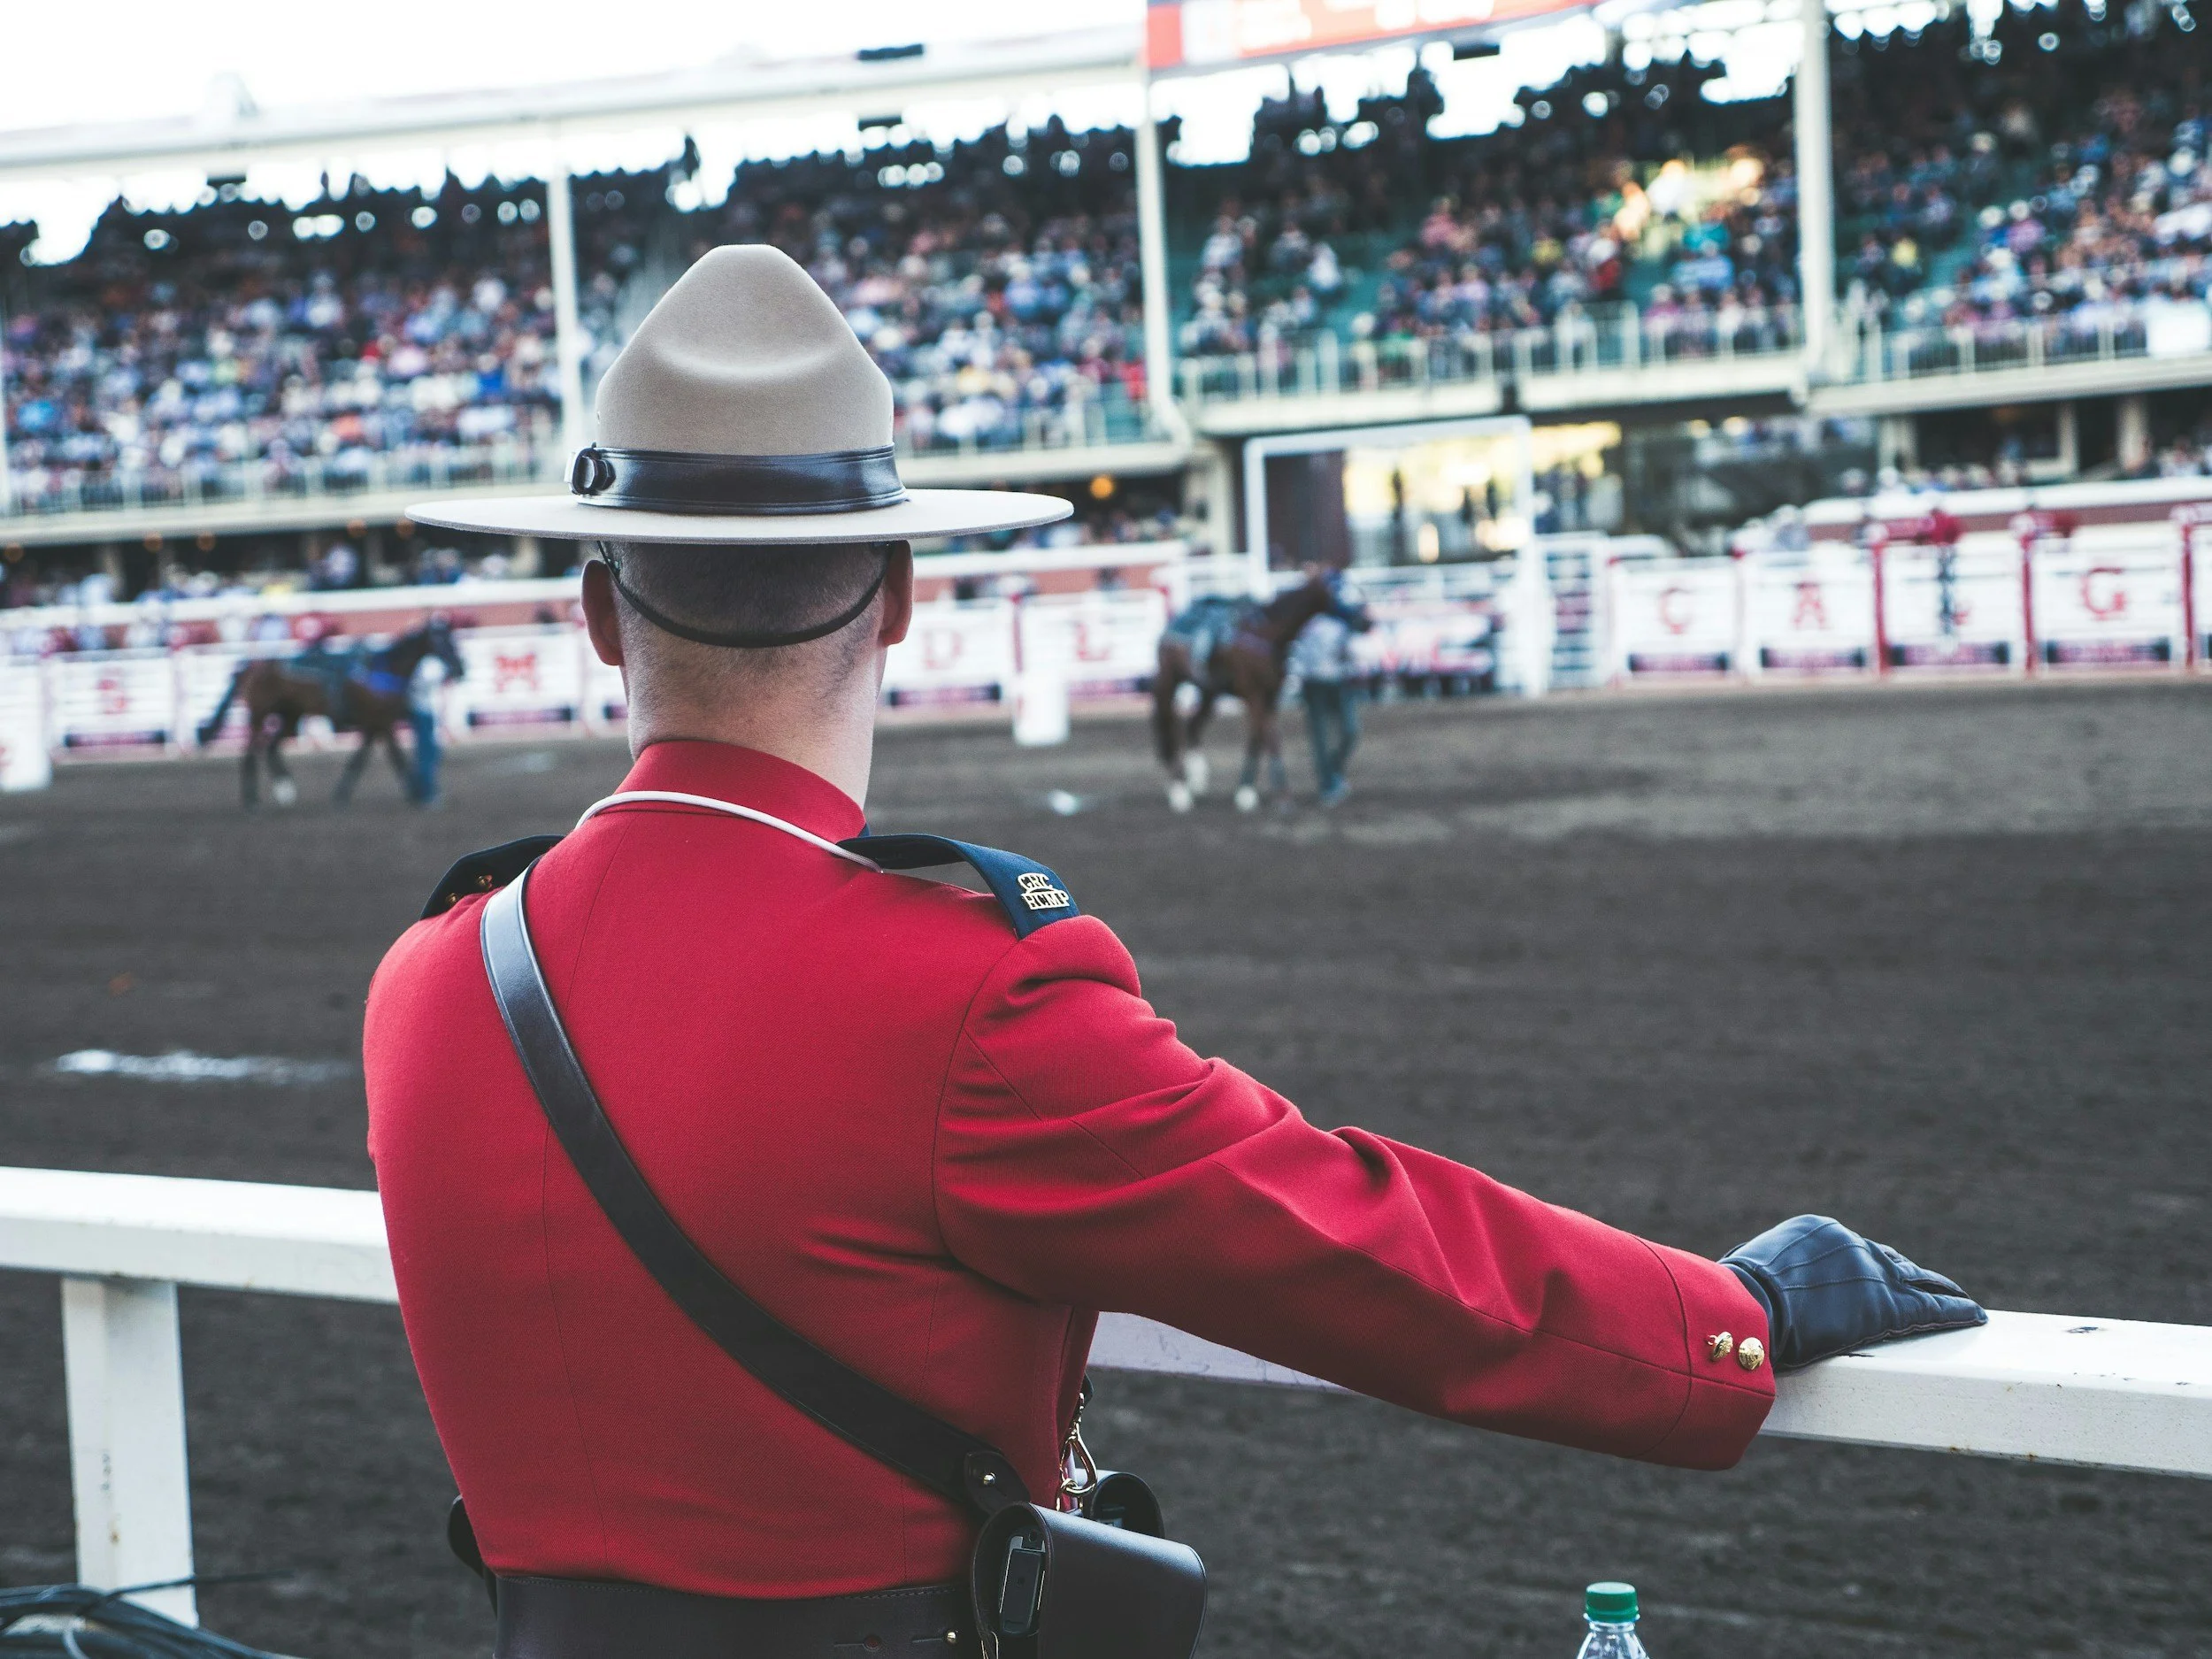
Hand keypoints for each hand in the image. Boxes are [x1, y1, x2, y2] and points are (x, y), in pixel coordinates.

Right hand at [1721, 1215, 1985, 1372]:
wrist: (1749, 1307)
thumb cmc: (1735, 1296)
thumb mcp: (1749, 1270)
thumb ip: (1770, 1272)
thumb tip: (1755, 1280)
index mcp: (1817, 1231)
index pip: (1855, 1250)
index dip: (1872, 1267)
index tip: (1883, 1278)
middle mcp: (1851, 1244)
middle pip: (1890, 1262)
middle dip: (1908, 1277)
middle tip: (1928, 1287)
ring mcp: (1873, 1273)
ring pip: (1918, 1282)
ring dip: (1941, 1290)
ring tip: (1962, 1301)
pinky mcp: (1888, 1307)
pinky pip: (1931, 1308)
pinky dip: (1954, 1311)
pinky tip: (1974, 1315)